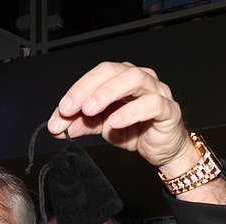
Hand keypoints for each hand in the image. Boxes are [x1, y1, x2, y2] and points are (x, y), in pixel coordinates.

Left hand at [47, 61, 194, 175]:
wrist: (163, 149)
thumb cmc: (136, 130)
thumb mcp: (102, 128)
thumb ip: (81, 124)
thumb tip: (57, 126)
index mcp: (120, 79)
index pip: (95, 76)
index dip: (76, 91)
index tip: (60, 111)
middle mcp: (139, 79)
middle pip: (112, 72)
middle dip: (86, 89)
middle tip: (69, 109)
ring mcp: (156, 91)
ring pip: (133, 79)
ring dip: (107, 93)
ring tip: (89, 110)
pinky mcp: (168, 109)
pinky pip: (151, 104)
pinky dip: (131, 111)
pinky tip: (114, 122)